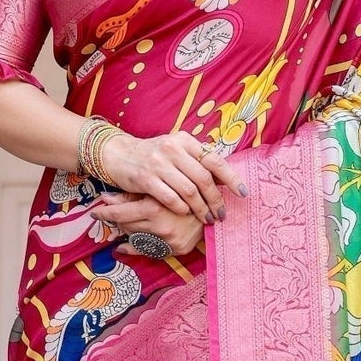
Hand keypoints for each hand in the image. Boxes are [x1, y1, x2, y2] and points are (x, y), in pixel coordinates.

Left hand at [88, 192, 205, 256]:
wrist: (216, 204)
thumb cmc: (186, 189)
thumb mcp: (159, 187)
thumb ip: (132, 194)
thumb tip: (106, 199)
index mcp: (155, 207)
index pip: (120, 214)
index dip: (105, 213)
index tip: (96, 212)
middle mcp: (160, 225)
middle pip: (126, 226)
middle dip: (118, 220)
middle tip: (111, 214)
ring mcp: (169, 240)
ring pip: (136, 237)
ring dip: (128, 230)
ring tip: (126, 222)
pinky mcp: (177, 249)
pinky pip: (148, 250)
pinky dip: (134, 247)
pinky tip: (124, 246)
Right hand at [103, 130, 246, 224]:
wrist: (118, 154)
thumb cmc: (152, 156)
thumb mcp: (175, 150)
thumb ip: (196, 161)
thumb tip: (224, 179)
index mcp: (185, 140)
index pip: (214, 160)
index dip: (231, 178)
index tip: (243, 194)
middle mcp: (173, 149)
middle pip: (204, 179)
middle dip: (216, 200)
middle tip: (220, 215)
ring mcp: (159, 163)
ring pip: (189, 191)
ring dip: (200, 209)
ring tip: (206, 219)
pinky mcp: (146, 178)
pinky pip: (170, 198)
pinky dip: (181, 208)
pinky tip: (185, 214)